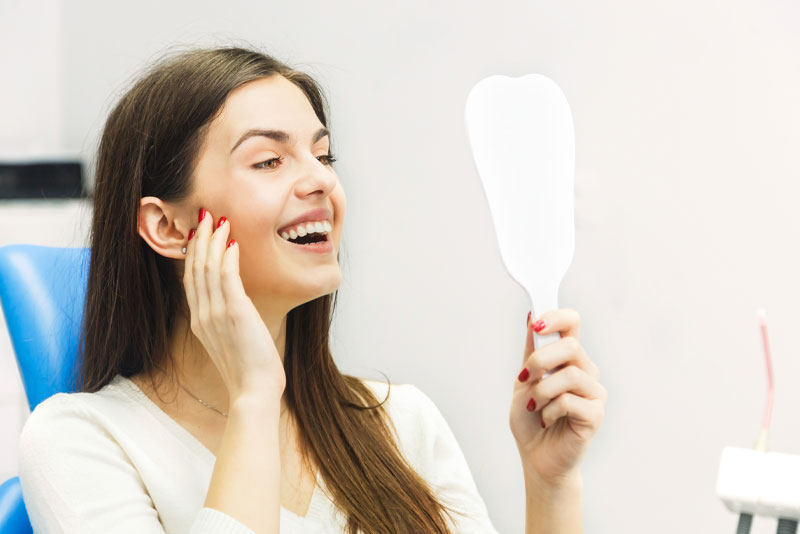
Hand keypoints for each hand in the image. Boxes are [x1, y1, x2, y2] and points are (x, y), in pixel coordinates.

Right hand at [183, 208, 285, 401]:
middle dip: (200, 239)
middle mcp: (203, 315)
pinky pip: (227, 278)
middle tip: (206, 215)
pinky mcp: (234, 313)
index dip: (194, 253)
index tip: (200, 233)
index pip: (192, 280)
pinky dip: (228, 257)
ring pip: (208, 268)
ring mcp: (216, 314)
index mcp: (200, 322)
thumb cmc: (250, 370)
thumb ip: (228, 321)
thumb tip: (237, 307)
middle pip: (195, 268)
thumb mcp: (233, 342)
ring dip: (214, 241)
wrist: (254, 392)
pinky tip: (233, 242)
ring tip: (219, 220)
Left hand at [508, 308, 606, 485]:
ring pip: (570, 375)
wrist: (536, 456)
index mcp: (568, 358)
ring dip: (541, 391)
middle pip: (571, 346)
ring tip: (533, 406)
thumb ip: (531, 352)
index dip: (557, 317)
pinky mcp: (596, 414)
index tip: (537, 324)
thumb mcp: (523, 381)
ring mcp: (594, 392)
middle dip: (540, 360)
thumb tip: (532, 317)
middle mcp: (586, 371)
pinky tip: (546, 420)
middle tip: (524, 379)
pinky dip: (549, 410)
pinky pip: (570, 401)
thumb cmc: (530, 419)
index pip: (573, 323)